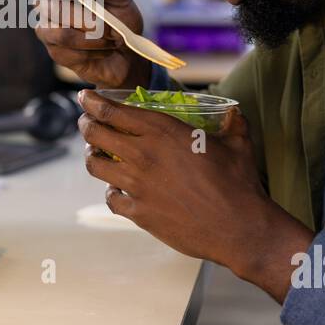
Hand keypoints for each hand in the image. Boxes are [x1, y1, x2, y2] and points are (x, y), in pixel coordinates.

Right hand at [27, 0, 148, 88]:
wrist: (127, 50)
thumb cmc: (119, 17)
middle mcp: (47, 9)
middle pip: (50, 9)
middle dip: (86, 17)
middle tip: (108, 22)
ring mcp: (48, 33)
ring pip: (63, 34)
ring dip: (94, 36)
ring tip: (111, 37)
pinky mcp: (57, 54)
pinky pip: (72, 53)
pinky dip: (95, 51)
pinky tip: (105, 49)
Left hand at [76, 89, 312, 300]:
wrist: (237, 228)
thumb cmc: (238, 183)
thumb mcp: (238, 144)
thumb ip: (232, 122)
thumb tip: (233, 112)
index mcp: (163, 132)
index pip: (113, 111)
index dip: (93, 102)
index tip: (85, 97)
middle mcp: (143, 155)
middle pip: (96, 134)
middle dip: (86, 124)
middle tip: (87, 122)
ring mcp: (137, 186)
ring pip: (95, 165)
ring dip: (92, 155)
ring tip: (95, 153)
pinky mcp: (138, 213)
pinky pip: (111, 197)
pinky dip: (111, 190)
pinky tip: (117, 188)